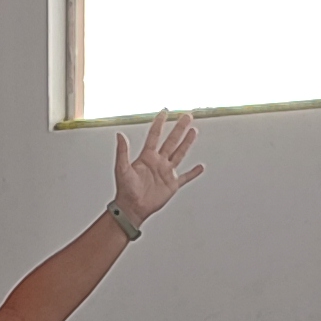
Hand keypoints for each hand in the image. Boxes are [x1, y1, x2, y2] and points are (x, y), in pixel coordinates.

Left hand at [112, 111, 204, 228]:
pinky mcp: (172, 184)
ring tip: (194, 131)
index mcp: (147, 157)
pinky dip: (193, 173)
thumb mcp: (121, 169)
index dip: (159, 123)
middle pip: (171, 141)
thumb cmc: (125, 190)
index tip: (165, 112)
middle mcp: (158, 162)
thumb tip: (119, 135)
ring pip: (179, 154)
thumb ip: (122, 152)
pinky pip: (185, 177)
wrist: (132, 208)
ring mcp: (166, 172)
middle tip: (187, 116)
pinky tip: (200, 167)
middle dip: (179, 128)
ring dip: (187, 143)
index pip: (155, 135)